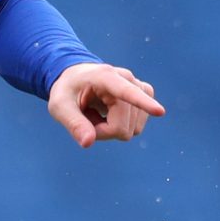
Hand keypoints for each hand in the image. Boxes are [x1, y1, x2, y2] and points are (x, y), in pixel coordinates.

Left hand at [48, 62, 165, 148]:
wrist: (78, 78)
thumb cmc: (67, 91)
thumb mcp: (59, 106)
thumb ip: (73, 123)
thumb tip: (88, 143)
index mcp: (105, 77)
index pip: (127, 92)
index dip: (143, 103)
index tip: (160, 112)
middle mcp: (128, 79)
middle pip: (122, 127)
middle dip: (102, 132)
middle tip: (86, 117)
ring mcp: (140, 87)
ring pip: (131, 130)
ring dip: (111, 129)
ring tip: (97, 112)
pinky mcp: (146, 95)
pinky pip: (137, 127)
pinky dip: (122, 127)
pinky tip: (110, 114)